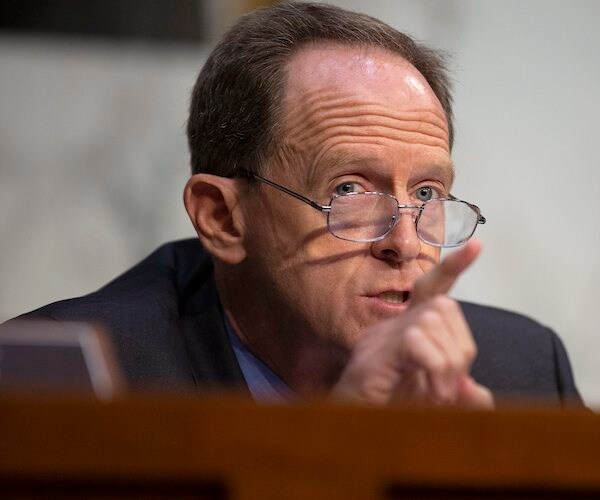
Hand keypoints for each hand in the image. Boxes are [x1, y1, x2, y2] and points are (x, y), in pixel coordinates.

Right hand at [331, 240, 493, 408]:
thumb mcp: (433, 405)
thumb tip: (477, 390)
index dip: (452, 268)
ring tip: (440, 395)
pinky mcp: (372, 357)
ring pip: (432, 318)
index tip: (476, 246)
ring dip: (449, 362)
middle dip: (461, 345)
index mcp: (405, 334)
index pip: (431, 291)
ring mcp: (379, 340)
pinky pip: (415, 340)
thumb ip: (458, 395)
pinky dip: (435, 367)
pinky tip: (432, 393)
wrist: (346, 436)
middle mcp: (390, 329)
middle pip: (443, 306)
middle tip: (452, 386)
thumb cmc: (385, 417)